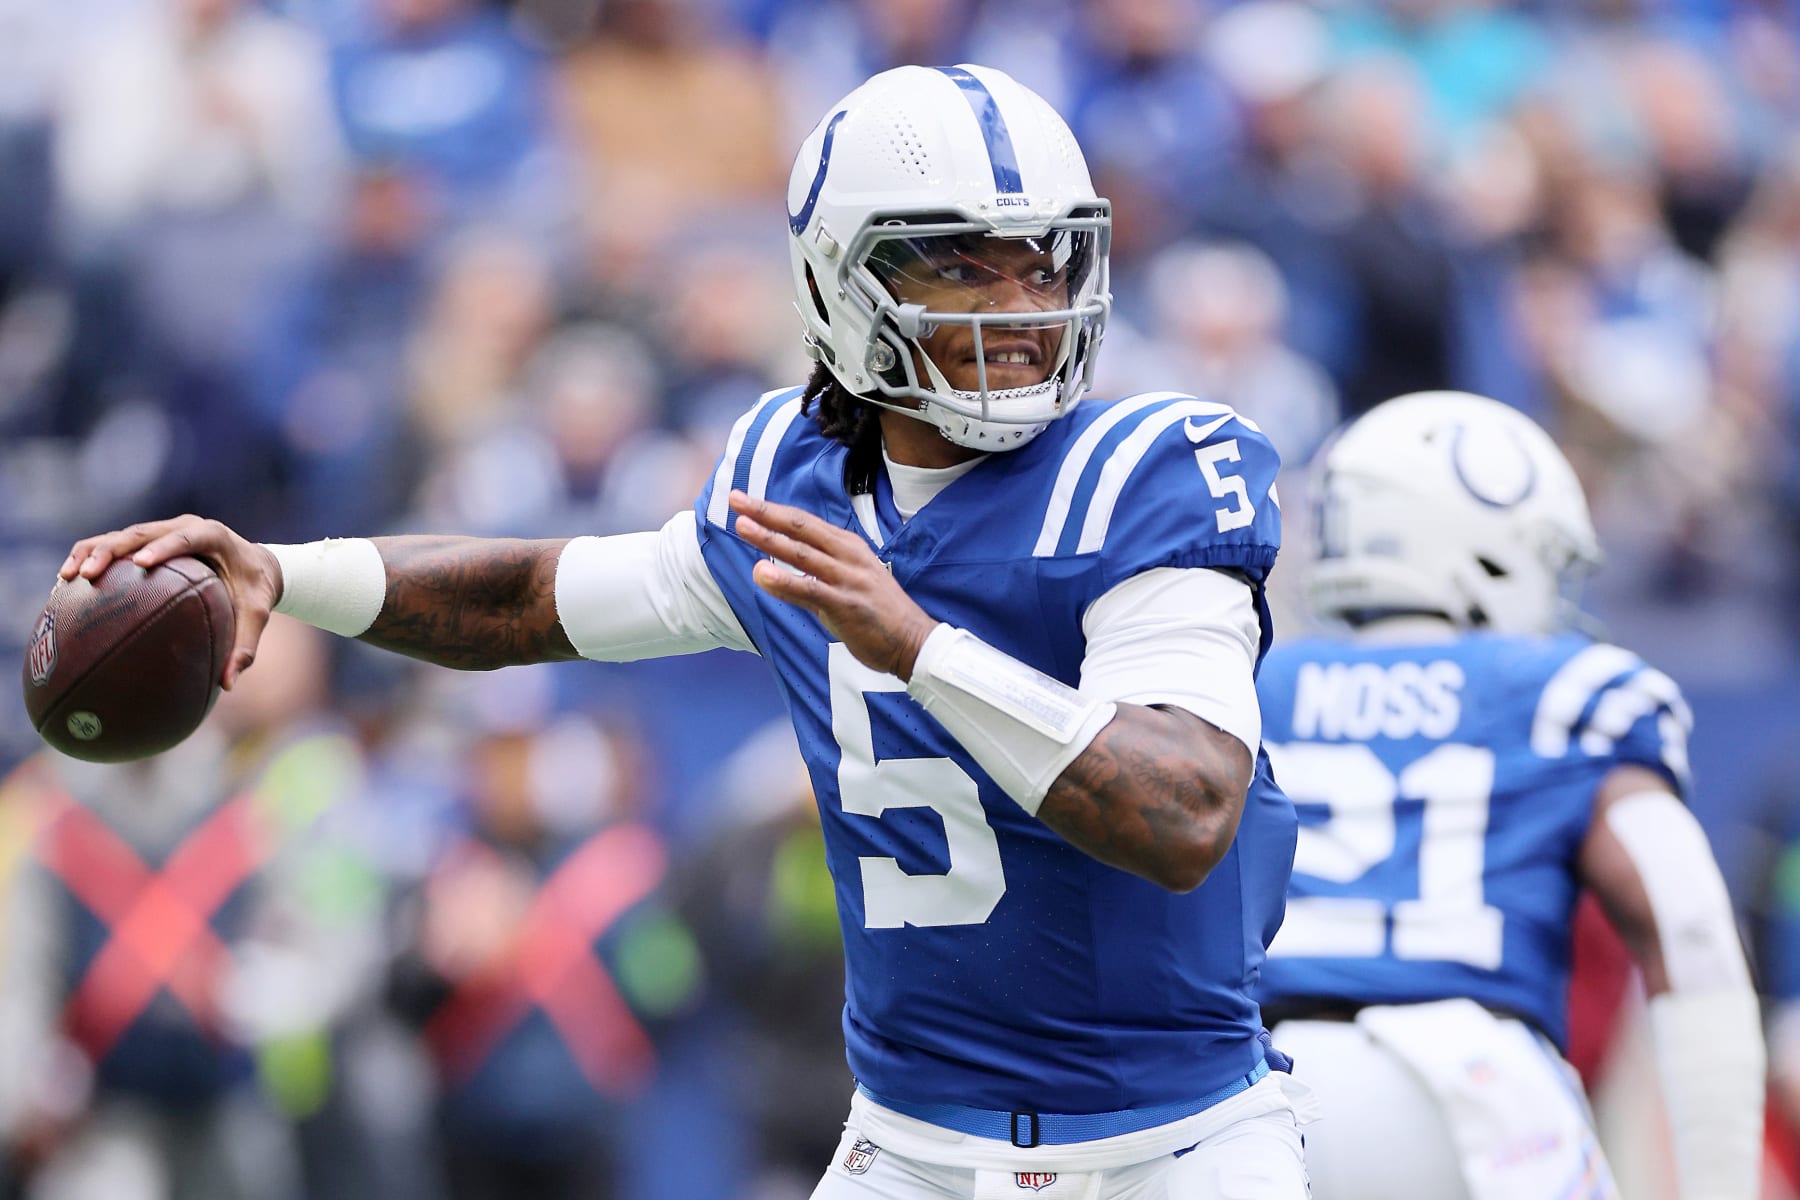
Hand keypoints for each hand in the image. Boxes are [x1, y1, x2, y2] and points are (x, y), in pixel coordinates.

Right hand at [59, 515, 282, 689]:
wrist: (256, 566)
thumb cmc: (255, 591)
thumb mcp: (257, 616)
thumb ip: (245, 647)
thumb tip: (227, 685)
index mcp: (213, 535)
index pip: (185, 537)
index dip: (163, 547)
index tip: (141, 564)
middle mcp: (183, 526)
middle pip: (141, 532)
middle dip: (111, 550)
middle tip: (88, 574)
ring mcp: (162, 531)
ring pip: (120, 535)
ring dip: (91, 552)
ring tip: (68, 577)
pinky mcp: (148, 540)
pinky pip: (114, 545)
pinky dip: (90, 557)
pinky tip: (67, 583)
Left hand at [728, 490, 937, 679]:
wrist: (914, 640)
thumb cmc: (879, 613)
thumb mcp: (847, 583)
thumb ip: (811, 575)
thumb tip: (772, 569)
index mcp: (848, 546)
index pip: (805, 522)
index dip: (774, 510)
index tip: (746, 500)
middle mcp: (848, 556)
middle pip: (801, 529)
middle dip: (766, 513)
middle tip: (737, 499)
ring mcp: (847, 579)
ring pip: (802, 554)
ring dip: (769, 539)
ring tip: (742, 526)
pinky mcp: (846, 605)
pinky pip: (810, 590)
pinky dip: (784, 581)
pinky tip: (760, 574)